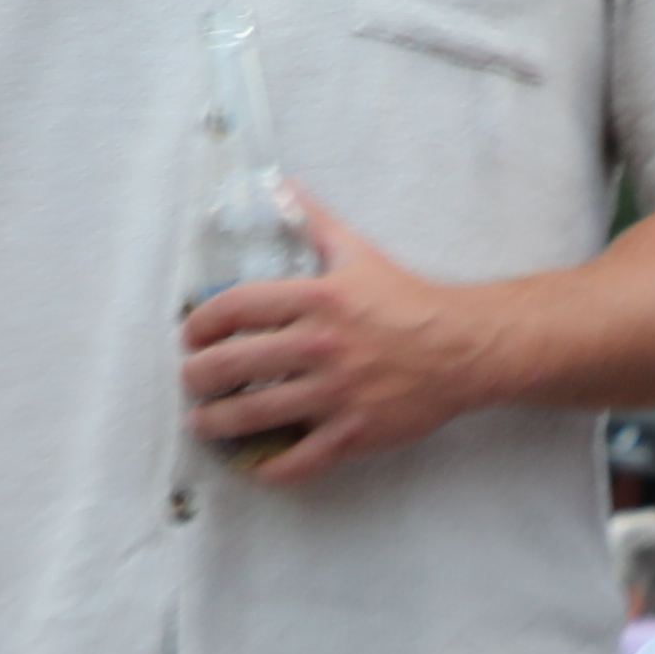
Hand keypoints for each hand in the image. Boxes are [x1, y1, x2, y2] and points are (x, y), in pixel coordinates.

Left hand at [181, 188, 488, 477]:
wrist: (463, 348)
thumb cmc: (407, 301)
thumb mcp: (357, 252)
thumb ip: (313, 221)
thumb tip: (281, 186)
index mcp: (317, 299)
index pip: (235, 308)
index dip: (199, 323)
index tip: (191, 335)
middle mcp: (321, 346)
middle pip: (232, 365)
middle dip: (197, 377)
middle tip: (191, 381)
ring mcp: (337, 393)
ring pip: (255, 415)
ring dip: (216, 423)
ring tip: (203, 422)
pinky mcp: (355, 432)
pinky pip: (300, 459)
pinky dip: (270, 467)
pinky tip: (255, 465)